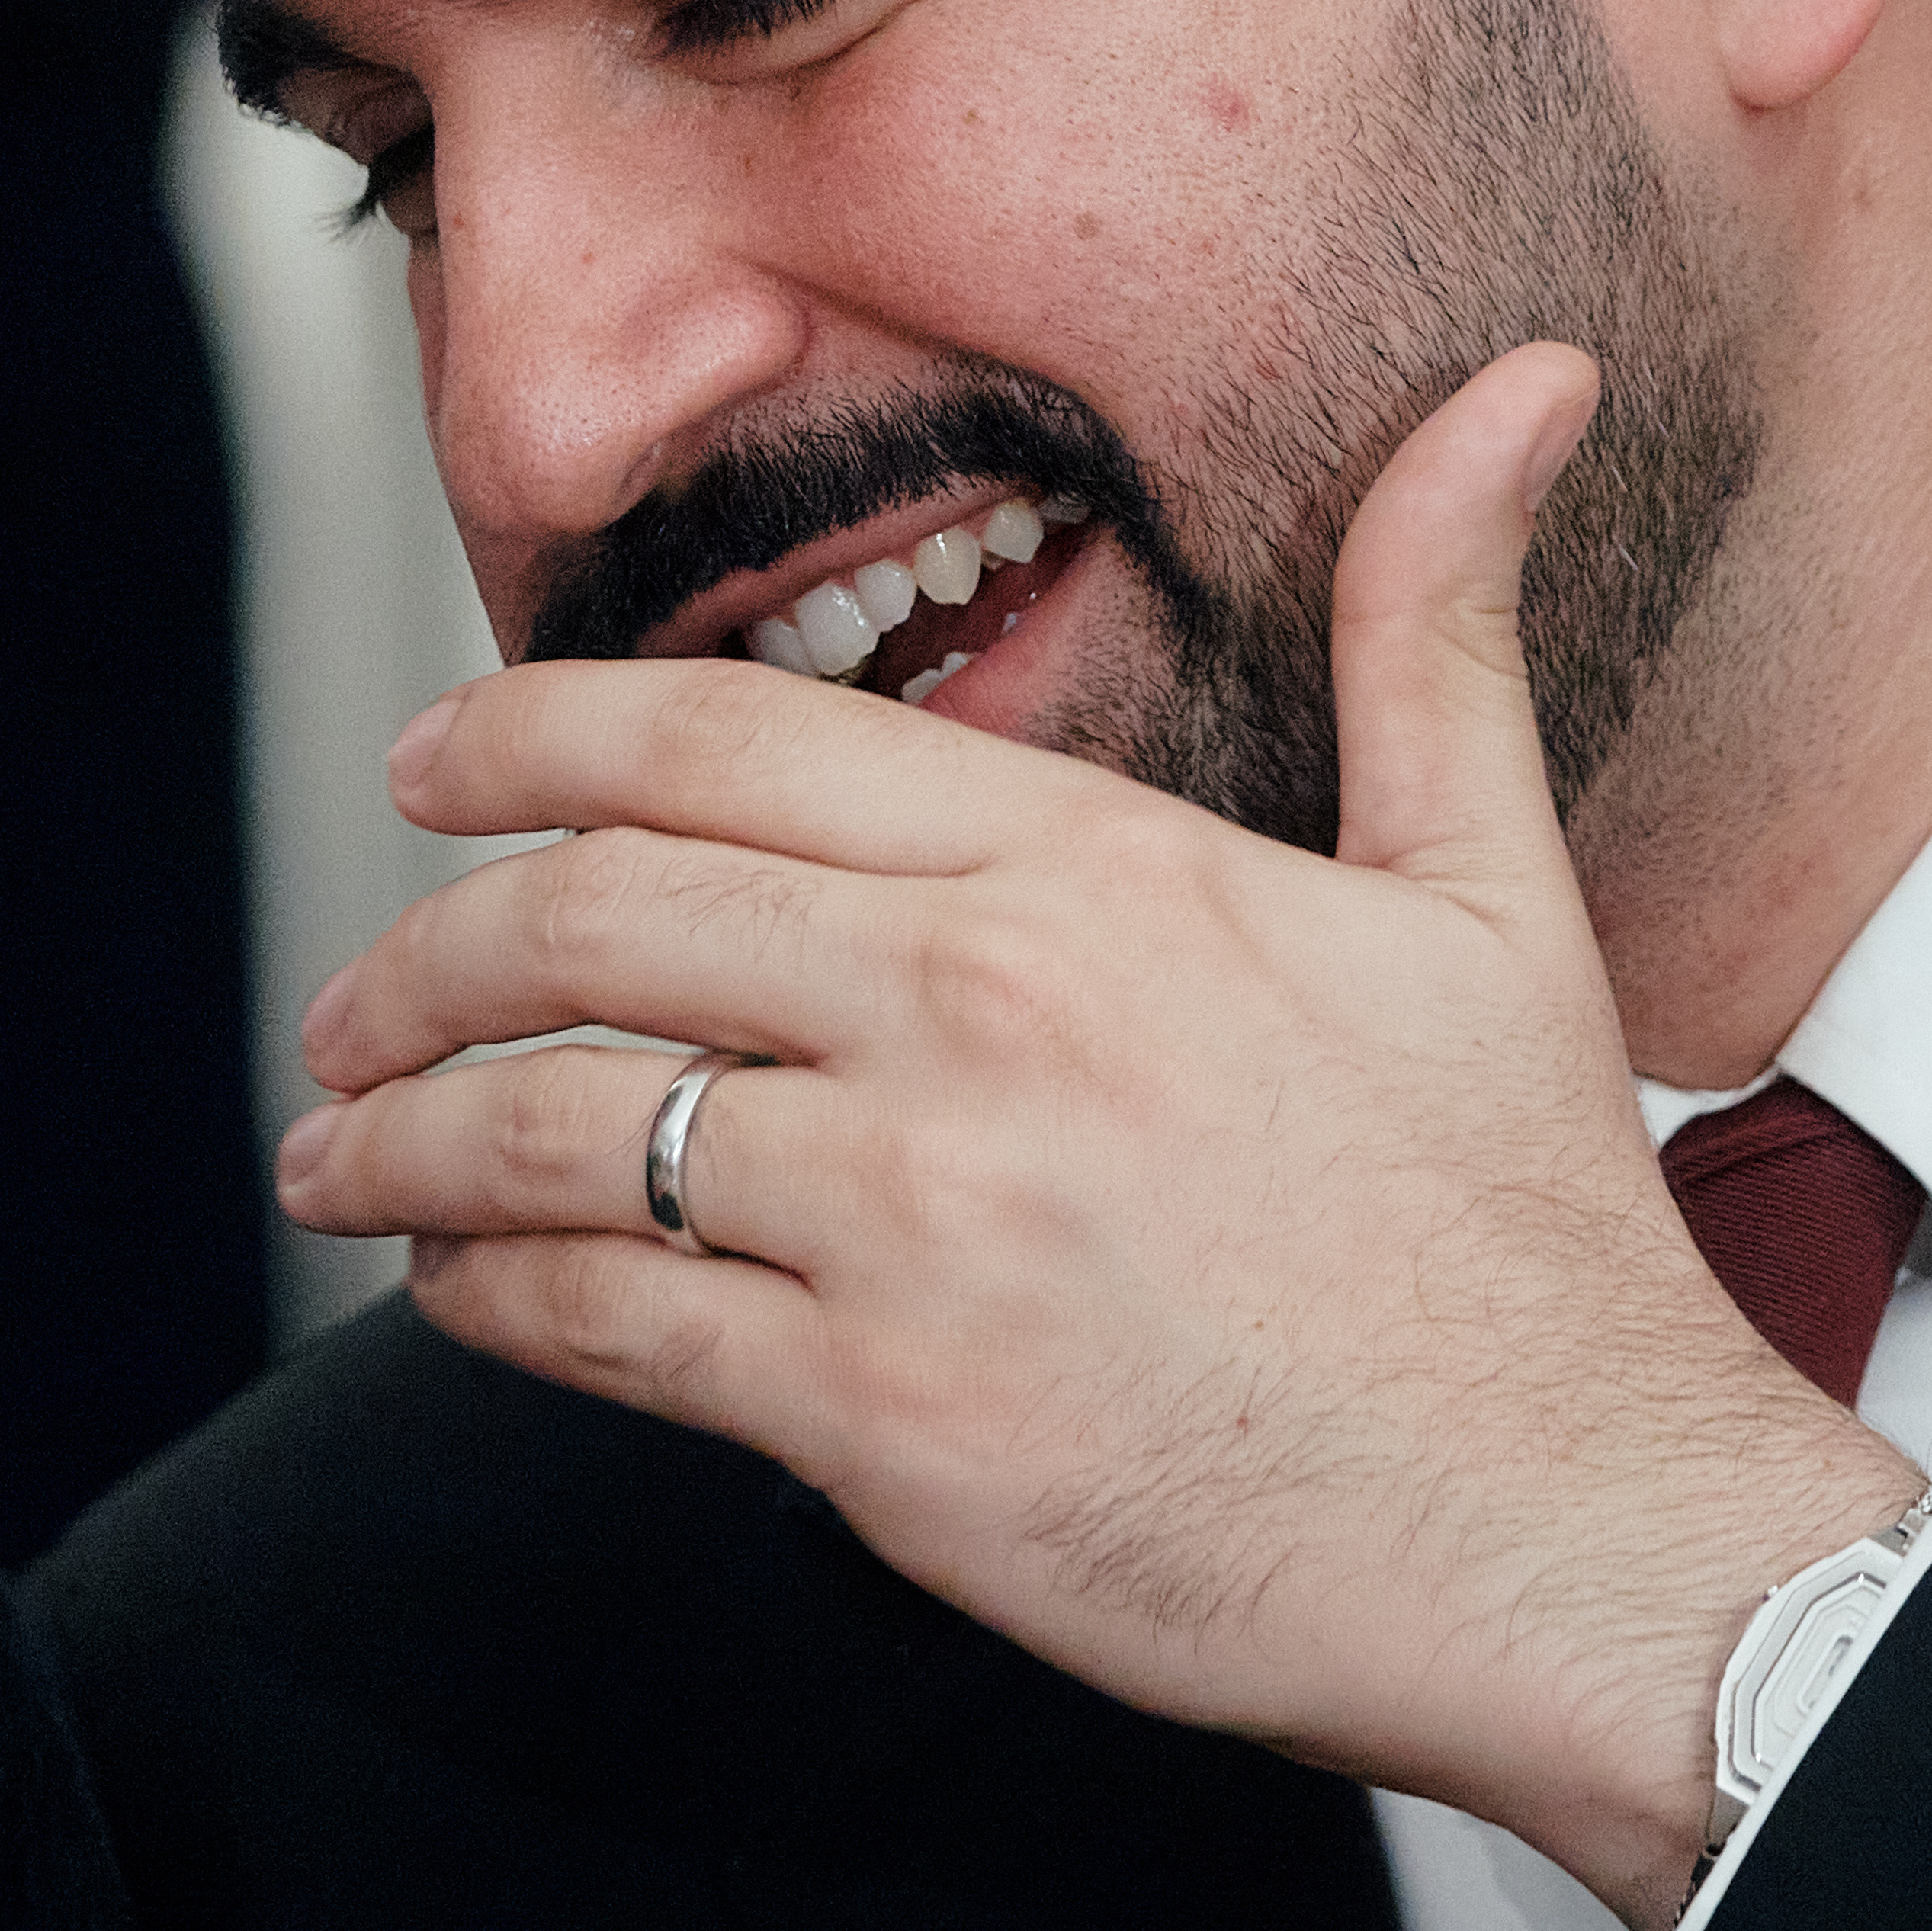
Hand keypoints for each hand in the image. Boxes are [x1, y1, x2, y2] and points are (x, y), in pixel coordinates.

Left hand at [276, 345, 1919, 1930]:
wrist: (1596, 1544)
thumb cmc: (1533, 1244)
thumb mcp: (1495, 892)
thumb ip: (1432, 630)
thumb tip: (1519, 386)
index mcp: (1091, 875)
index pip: (717, 742)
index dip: (524, 736)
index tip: (427, 765)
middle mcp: (974, 1017)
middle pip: (591, 919)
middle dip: (418, 947)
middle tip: (349, 991)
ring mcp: (916, 1221)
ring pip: (556, 1129)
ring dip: (398, 1136)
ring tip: (336, 1152)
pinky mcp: (884, 1420)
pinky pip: (606, 1327)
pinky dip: (489, 1300)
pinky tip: (454, 1292)